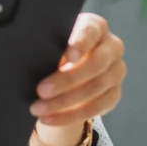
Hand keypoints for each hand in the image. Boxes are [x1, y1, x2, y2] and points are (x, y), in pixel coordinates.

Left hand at [31, 12, 125, 140]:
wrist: (70, 67)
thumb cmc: (57, 48)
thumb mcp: (53, 42)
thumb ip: (49, 46)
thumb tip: (30, 56)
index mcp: (96, 27)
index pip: (90, 31)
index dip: (80, 43)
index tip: (68, 55)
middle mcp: (112, 47)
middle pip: (96, 64)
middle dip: (67, 80)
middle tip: (41, 90)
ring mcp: (116, 71)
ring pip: (96, 89)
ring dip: (65, 102)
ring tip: (39, 109)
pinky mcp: (115, 93)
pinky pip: (98, 108)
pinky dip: (72, 116)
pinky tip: (51, 118)